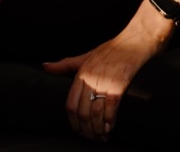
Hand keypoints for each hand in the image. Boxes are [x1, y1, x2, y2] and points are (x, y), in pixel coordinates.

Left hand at [42, 0, 175, 141]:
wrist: (134, 41)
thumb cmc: (110, 50)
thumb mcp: (84, 56)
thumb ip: (65, 65)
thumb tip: (44, 66)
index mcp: (80, 73)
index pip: (70, 104)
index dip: (73, 122)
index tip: (78, 130)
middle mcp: (90, 78)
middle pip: (82, 112)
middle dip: (86, 130)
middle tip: (92, 138)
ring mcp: (105, 81)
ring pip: (96, 112)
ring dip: (98, 129)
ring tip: (101, 137)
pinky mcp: (119, 84)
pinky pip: (111, 107)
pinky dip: (110, 121)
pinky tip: (110, 128)